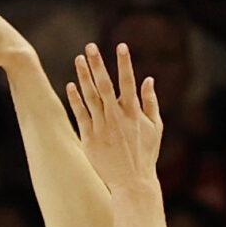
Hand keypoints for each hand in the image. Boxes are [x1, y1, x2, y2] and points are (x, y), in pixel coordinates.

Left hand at [66, 42, 162, 191]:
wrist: (132, 181)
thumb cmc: (145, 153)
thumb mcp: (155, 127)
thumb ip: (151, 102)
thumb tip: (148, 79)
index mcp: (133, 112)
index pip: (128, 81)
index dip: (124, 62)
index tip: (121, 45)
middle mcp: (116, 116)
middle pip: (105, 84)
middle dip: (98, 64)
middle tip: (90, 46)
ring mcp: (101, 126)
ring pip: (90, 96)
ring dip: (83, 76)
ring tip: (77, 59)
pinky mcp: (89, 137)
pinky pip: (80, 114)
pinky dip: (75, 99)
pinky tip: (70, 85)